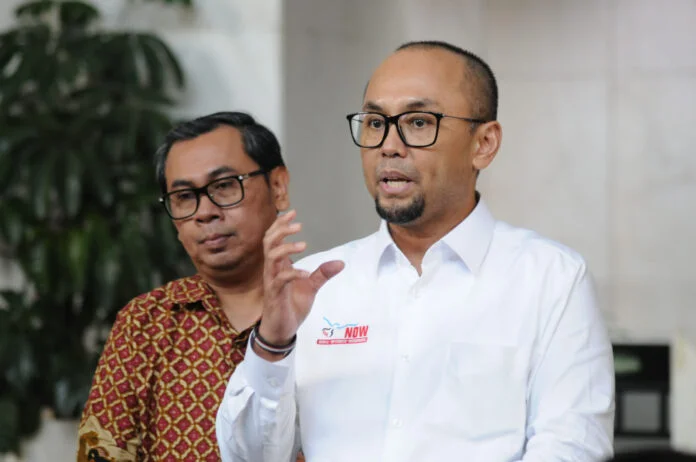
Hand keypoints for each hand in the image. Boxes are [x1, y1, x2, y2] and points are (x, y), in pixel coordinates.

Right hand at [258, 210, 343, 356]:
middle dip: (281, 230)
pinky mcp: (274, 294)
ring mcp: (272, 281)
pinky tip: (306, 273)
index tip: (293, 212)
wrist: (282, 330)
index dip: (280, 224)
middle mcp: (272, 270)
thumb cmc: (291, 306)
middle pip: (269, 242)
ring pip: (271, 257)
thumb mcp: (311, 287)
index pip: (273, 239)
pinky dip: (293, 273)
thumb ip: (322, 274)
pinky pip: (280, 279)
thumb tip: (340, 263)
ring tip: (303, 244)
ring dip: (286, 248)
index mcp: (279, 265)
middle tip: (298, 224)